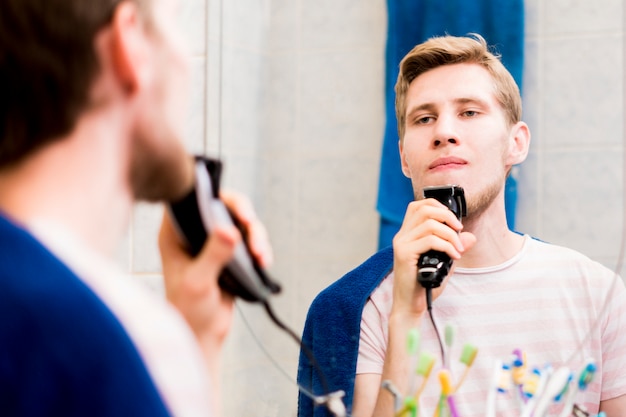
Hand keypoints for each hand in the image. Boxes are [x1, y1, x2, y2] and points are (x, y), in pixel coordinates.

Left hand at [158, 190, 272, 352]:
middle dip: (243, 214)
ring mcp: (212, 242)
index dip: (213, 193)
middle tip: (252, 223)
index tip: (235, 207)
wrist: (202, 334)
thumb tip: (229, 231)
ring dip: (256, 235)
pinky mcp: (229, 253)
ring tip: (263, 257)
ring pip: (240, 222)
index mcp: (175, 234)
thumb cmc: (188, 311)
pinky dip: (260, 248)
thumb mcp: (198, 283)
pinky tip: (265, 262)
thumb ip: (213, 256)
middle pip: (222, 205)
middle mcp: (193, 233)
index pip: (191, 198)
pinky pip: (249, 240)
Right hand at [391, 198, 475, 319]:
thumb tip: (470, 236)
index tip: (453, 221)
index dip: (438, 206)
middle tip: (459, 230)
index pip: (418, 206)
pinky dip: (447, 246)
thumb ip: (454, 248)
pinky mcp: (404, 254)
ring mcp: (402, 244)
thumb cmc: (424, 285)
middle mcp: (402, 236)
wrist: (410, 306)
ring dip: (450, 235)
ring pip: (430, 224)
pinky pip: (430, 240)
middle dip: (447, 216)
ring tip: (458, 249)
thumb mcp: (444, 263)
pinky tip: (454, 256)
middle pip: (424, 209)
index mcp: (407, 234)